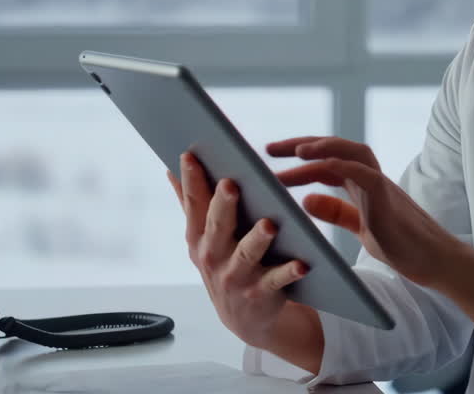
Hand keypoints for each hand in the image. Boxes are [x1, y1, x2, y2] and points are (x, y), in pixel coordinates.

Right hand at [167, 151, 309, 349]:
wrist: (244, 318)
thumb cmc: (224, 265)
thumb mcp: (201, 239)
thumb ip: (189, 203)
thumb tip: (171, 168)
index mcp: (199, 237)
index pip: (194, 204)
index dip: (191, 180)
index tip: (190, 155)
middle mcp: (213, 256)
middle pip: (218, 226)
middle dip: (223, 206)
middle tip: (231, 185)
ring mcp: (236, 276)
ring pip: (247, 253)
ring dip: (258, 239)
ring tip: (269, 224)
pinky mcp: (261, 293)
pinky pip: (277, 280)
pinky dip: (290, 272)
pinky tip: (302, 263)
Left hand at [266, 137, 461, 288]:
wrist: (433, 260)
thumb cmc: (401, 244)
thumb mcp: (361, 228)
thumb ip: (337, 212)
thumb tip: (307, 199)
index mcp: (361, 185)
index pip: (325, 162)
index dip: (298, 159)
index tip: (269, 162)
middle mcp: (369, 178)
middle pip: (334, 148)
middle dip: (301, 145)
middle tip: (269, 149)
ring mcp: (379, 184)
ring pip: (351, 151)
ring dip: (322, 147)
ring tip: (294, 151)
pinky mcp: (387, 196)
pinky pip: (364, 172)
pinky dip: (342, 163)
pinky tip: (320, 164)